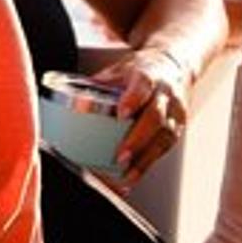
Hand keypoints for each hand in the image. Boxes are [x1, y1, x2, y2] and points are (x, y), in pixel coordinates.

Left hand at [92, 47, 190, 185]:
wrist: (175, 66)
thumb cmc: (139, 71)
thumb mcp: (118, 69)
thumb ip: (96, 83)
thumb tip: (64, 98)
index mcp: (149, 74)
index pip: (143, 85)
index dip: (133, 99)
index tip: (121, 114)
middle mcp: (166, 94)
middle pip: (156, 117)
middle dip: (138, 138)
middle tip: (120, 155)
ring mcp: (175, 112)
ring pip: (165, 137)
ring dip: (145, 158)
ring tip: (126, 174)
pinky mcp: (178, 128)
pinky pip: (165, 148)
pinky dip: (149, 164)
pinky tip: (133, 176)